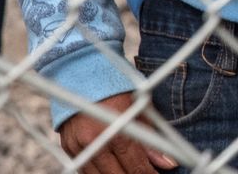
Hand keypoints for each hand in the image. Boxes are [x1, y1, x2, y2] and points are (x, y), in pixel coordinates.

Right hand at [59, 92, 179, 173]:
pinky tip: (111, 168)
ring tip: (127, 170)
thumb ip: (152, 139)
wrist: (82, 73)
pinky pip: (84, 169)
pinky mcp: (68, 148)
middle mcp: (96, 144)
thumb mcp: (140, 110)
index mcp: (118, 133)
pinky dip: (98, 172)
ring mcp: (79, 148)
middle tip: (143, 172)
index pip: (136, 167)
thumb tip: (169, 164)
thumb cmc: (116, 89)